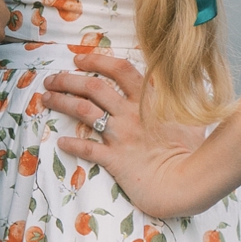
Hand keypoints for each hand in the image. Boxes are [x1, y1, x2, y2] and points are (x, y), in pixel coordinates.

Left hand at [41, 50, 220, 221]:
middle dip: (68, 79)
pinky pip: (87, 149)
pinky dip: (71, 144)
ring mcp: (121, 136)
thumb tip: (193, 77)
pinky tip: (60, 141)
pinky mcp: (114, 160)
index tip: (79, 59)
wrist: (188, 182)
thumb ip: (188, 95)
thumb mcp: (194, 115)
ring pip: (84, 111)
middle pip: (93, 87)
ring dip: (61, 102)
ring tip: (46, 98)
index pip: (119, 70)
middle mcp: (131, 114)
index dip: (96, 61)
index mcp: (149, 100)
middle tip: (52, 79)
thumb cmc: (194, 150)